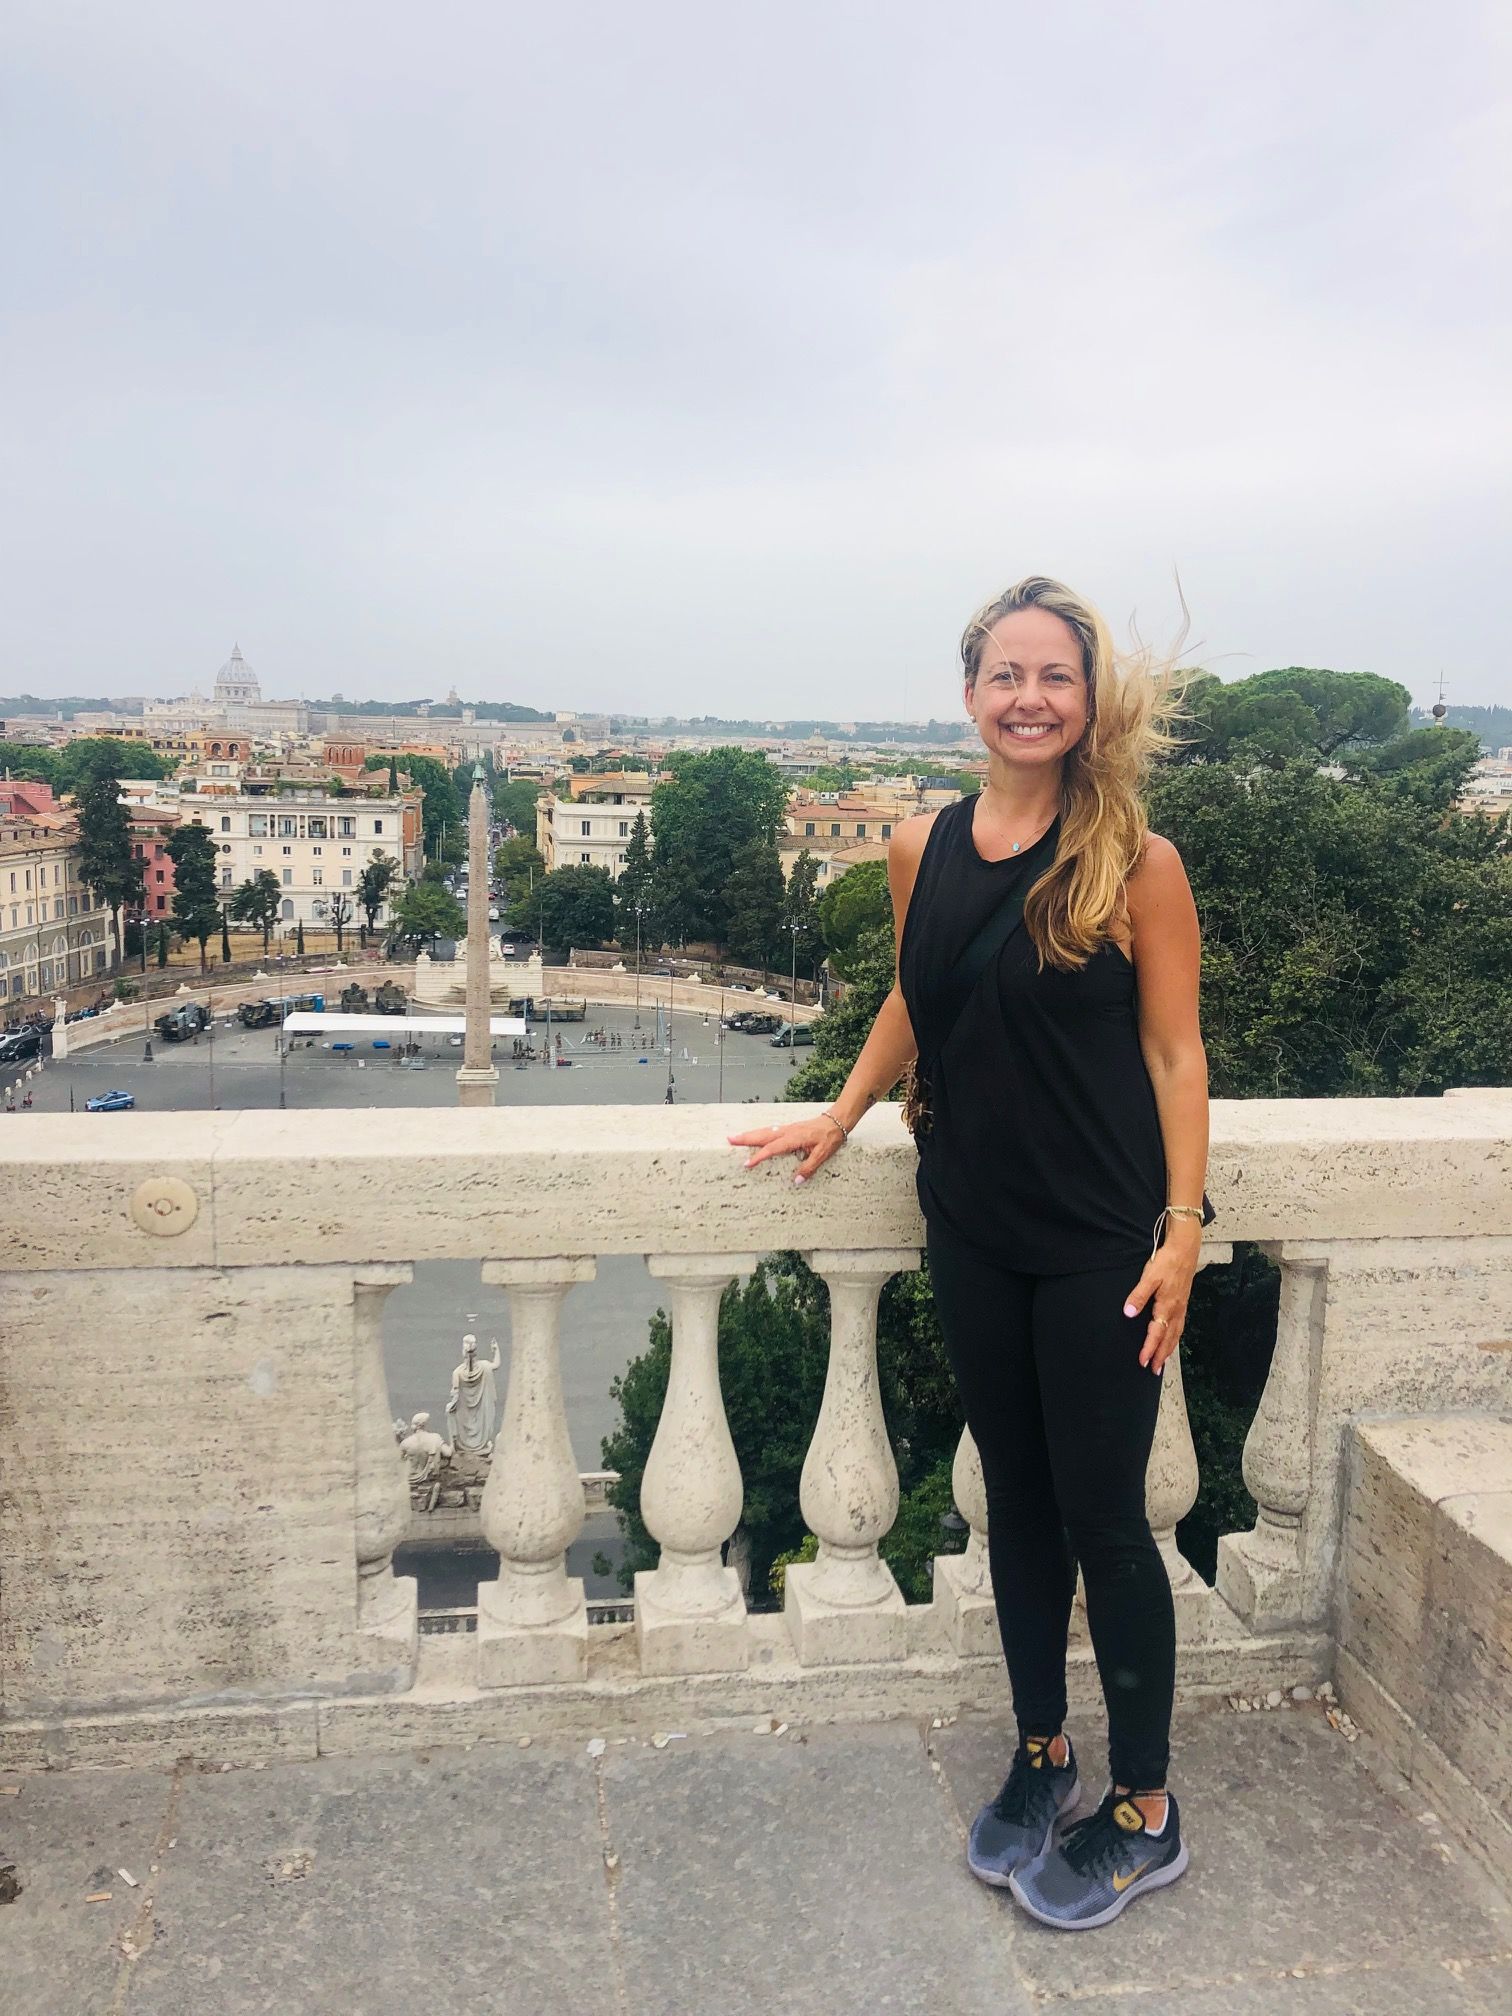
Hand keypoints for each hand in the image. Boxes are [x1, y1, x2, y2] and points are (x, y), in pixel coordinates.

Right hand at [727, 1114, 846, 1184]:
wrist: (837, 1121)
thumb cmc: (831, 1137)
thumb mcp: (823, 1154)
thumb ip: (809, 1167)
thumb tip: (796, 1181)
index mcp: (794, 1138)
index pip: (772, 1148)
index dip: (759, 1156)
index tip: (747, 1164)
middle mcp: (788, 1131)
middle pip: (763, 1135)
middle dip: (745, 1138)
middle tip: (729, 1140)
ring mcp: (788, 1128)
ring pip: (765, 1131)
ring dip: (750, 1134)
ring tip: (736, 1137)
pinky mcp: (789, 1128)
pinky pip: (771, 1130)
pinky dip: (759, 1133)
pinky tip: (755, 1135)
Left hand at [1122, 1230, 1199, 1373]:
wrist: (1186, 1248)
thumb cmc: (1168, 1261)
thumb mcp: (1150, 1276)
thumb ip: (1138, 1296)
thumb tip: (1128, 1313)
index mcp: (1167, 1306)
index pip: (1156, 1333)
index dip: (1149, 1349)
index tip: (1143, 1361)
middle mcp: (1177, 1310)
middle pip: (1169, 1339)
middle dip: (1161, 1356)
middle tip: (1154, 1371)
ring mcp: (1182, 1307)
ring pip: (1176, 1334)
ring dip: (1169, 1349)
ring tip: (1163, 1362)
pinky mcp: (1184, 1302)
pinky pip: (1180, 1326)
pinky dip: (1175, 1337)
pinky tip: (1172, 1340)